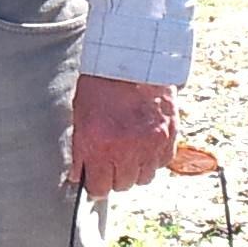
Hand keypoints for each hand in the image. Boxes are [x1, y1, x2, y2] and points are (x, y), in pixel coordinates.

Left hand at [68, 72, 175, 199]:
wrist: (131, 59)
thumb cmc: (101, 85)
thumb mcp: (80, 116)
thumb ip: (80, 149)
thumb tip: (78, 176)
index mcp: (99, 145)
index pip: (99, 187)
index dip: (96, 187)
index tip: (95, 183)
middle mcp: (126, 150)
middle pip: (122, 185)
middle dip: (115, 177)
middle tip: (112, 164)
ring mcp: (150, 144)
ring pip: (144, 178)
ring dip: (136, 169)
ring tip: (130, 154)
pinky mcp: (169, 136)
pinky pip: (162, 162)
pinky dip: (154, 158)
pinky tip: (145, 145)